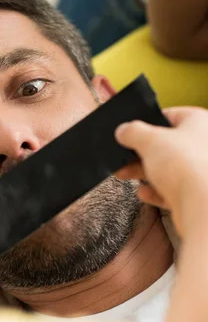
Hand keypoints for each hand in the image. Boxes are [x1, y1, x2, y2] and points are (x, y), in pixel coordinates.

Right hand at [115, 107, 207, 235]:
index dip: (149, 121)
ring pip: (169, 168)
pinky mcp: (199, 194)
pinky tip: (143, 192)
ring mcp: (202, 171)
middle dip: (141, 152)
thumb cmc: (186, 165)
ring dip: (144, 171)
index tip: (131, 130)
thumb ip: (133, 132)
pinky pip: (174, 189)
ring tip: (123, 173)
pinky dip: (157, 191)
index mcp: (201, 122)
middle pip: (168, 144)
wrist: (204, 206)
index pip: (171, 115)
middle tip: (123, 155)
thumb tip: (124, 130)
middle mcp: (205, 145)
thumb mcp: (150, 141)